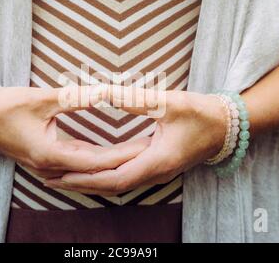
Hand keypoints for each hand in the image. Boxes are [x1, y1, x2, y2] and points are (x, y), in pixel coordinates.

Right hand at [0, 86, 149, 178]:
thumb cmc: (5, 106)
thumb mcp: (42, 99)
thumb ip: (76, 97)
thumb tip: (106, 91)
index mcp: (50, 155)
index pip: (96, 160)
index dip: (123, 154)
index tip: (145, 146)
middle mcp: (50, 167)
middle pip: (95, 168)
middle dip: (123, 159)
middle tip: (150, 147)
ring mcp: (47, 166)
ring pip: (87, 169)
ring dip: (112, 161)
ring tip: (137, 150)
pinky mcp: (46, 160)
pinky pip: (78, 165)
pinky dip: (97, 160)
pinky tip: (113, 155)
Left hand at [45, 86, 226, 194]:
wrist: (227, 126)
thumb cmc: (202, 114)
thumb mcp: (170, 102)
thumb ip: (136, 99)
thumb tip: (104, 92)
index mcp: (158, 161)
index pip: (115, 178)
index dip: (86, 178)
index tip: (61, 176)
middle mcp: (156, 172)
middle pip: (111, 186)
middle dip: (81, 185)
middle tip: (51, 180)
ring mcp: (157, 171)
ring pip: (118, 184)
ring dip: (91, 182)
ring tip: (64, 178)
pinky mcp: (157, 166)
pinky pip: (125, 176)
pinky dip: (104, 176)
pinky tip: (91, 170)